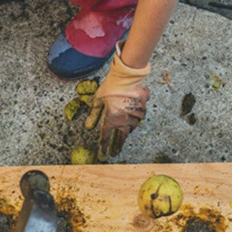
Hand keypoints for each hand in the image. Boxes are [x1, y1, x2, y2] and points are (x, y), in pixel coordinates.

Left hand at [85, 45, 149, 160]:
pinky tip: (131, 120)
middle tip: (114, 153)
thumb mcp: (98, 100)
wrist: (127, 76)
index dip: (103, 147)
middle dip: (117, 146)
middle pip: (121, 138)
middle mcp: (124, 120)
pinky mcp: (143, 110)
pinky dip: (134, 120)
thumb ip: (93, 115)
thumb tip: (88, 127)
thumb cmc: (111, 87)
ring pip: (130, 128)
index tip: (102, 155)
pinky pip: (138, 118)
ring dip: (125, 133)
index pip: (106, 137)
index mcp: (112, 119)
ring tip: (122, 137)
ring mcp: (135, 116)